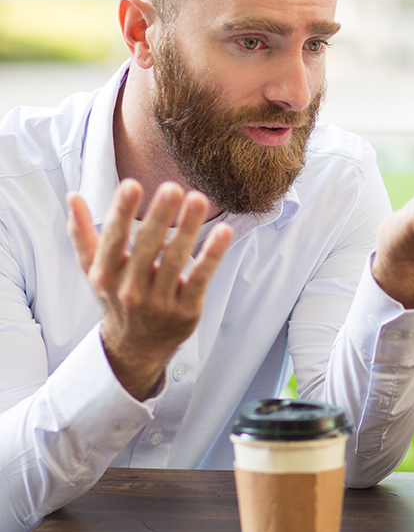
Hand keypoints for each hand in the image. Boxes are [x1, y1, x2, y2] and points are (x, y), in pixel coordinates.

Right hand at [66, 180, 232, 399]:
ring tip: (198, 199)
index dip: (121, 212)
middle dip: (159, 216)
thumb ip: (82, 233)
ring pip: (175, 259)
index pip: (113, 239)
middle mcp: (130, 289)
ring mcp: (159, 301)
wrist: (135, 347)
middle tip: (172, 186)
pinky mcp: (186, 309)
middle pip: (147, 246)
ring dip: (188, 227)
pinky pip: (201, 278)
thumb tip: (72, 196)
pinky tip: (223, 232)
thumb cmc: (117, 297)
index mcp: (106, 274)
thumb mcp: (94, 270)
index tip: (131, 185)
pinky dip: (212, 254)